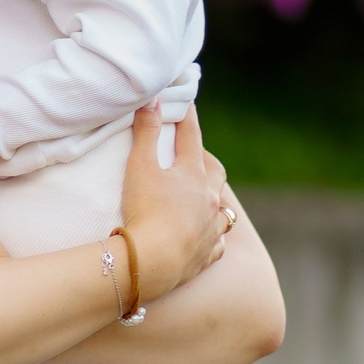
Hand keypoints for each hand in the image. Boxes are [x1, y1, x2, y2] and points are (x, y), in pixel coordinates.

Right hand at [115, 105, 228, 305]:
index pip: (191, 137)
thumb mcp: (139, 167)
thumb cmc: (145, 210)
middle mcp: (210, 199)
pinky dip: (214, 236)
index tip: (186, 102)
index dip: (187, 118)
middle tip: (193, 156)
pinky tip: (209, 236)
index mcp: (194, 175)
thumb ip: (146, 133)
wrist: (153, 262)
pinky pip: (218, 242)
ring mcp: (212, 228)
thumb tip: (152, 100)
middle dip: (206, 161)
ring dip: (216, 201)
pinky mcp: (207, 254)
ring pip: (224, 210)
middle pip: (216, 172)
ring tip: (206, 198)